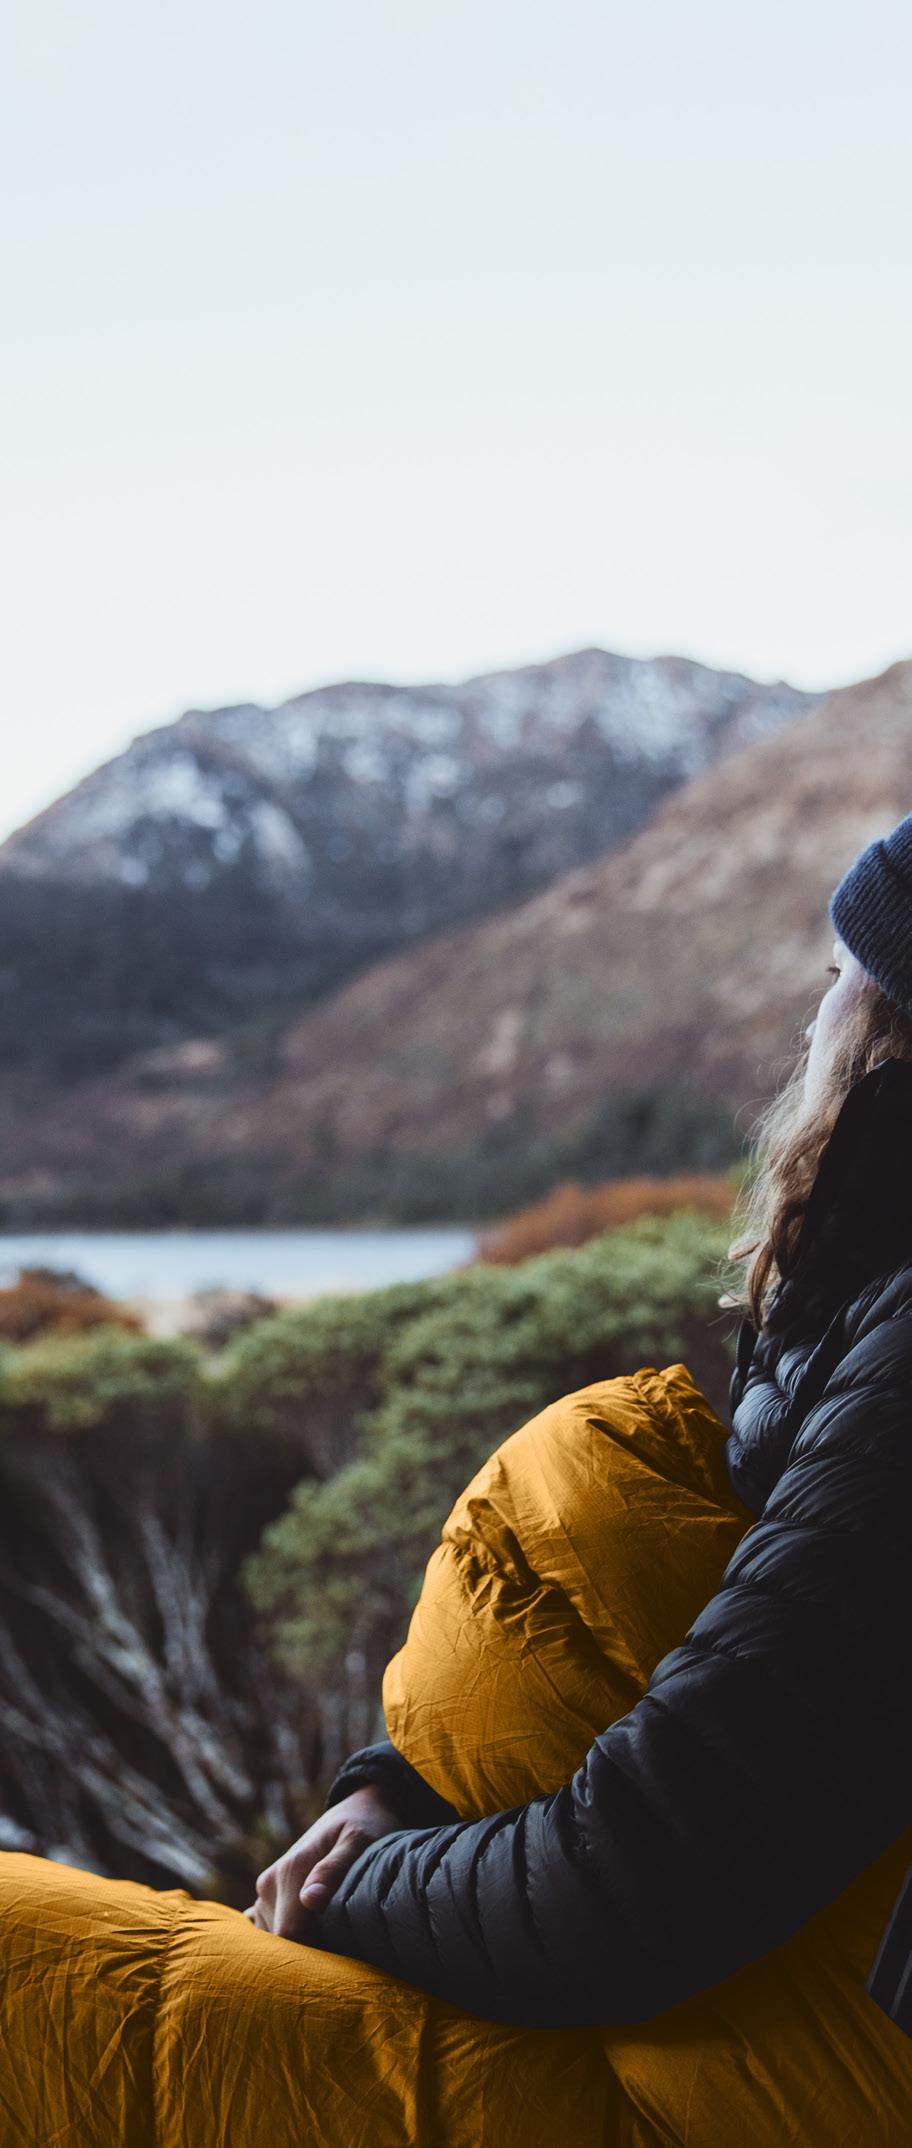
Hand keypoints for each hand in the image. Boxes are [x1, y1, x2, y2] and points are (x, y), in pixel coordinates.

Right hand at [244, 1785, 403, 1940]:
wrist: (355, 1810)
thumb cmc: (365, 1825)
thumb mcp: (359, 1840)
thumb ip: (335, 1868)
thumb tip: (310, 1900)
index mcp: (290, 1871)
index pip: (289, 1933)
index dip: (314, 1955)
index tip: (343, 1961)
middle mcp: (269, 1884)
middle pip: (280, 1942)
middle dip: (310, 1956)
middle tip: (347, 1954)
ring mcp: (266, 1892)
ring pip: (275, 1941)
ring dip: (303, 1949)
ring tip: (338, 1942)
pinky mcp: (269, 1899)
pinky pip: (271, 1931)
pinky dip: (292, 1942)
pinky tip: (316, 1938)